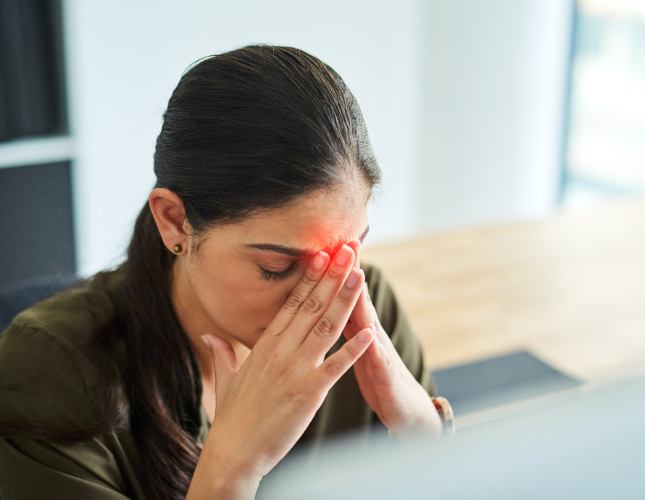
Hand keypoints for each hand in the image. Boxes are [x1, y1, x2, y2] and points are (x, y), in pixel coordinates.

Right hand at [187, 244, 373, 498]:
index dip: (310, 276)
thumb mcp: (226, 378)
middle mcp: (281, 351)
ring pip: (325, 326)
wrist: (234, 452)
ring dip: (345, 299)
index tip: (322, 253)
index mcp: (266, 345)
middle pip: (312, 305)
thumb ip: (223, 351)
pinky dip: (353, 349)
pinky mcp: (309, 392)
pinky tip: (369, 332)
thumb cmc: (232, 417)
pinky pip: (336, 366)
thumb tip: (210, 334)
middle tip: (347, 249)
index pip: (292, 302)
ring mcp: (296, 369)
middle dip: (332, 275)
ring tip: (359, 274)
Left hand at [343, 240, 441, 437]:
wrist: (407, 410)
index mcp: (358, 329)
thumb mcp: (359, 348)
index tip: (324, 244)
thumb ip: (348, 324)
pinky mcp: (385, 374)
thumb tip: (330, 302)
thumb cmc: (379, 378)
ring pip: (369, 320)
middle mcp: (371, 334)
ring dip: (363, 298)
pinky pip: (378, 359)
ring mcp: (380, 351)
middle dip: (351, 271)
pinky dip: (371, 346)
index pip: (342, 294)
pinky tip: (370, 334)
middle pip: (358, 298)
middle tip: (345, 243)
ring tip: (358, 274)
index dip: (334, 272)